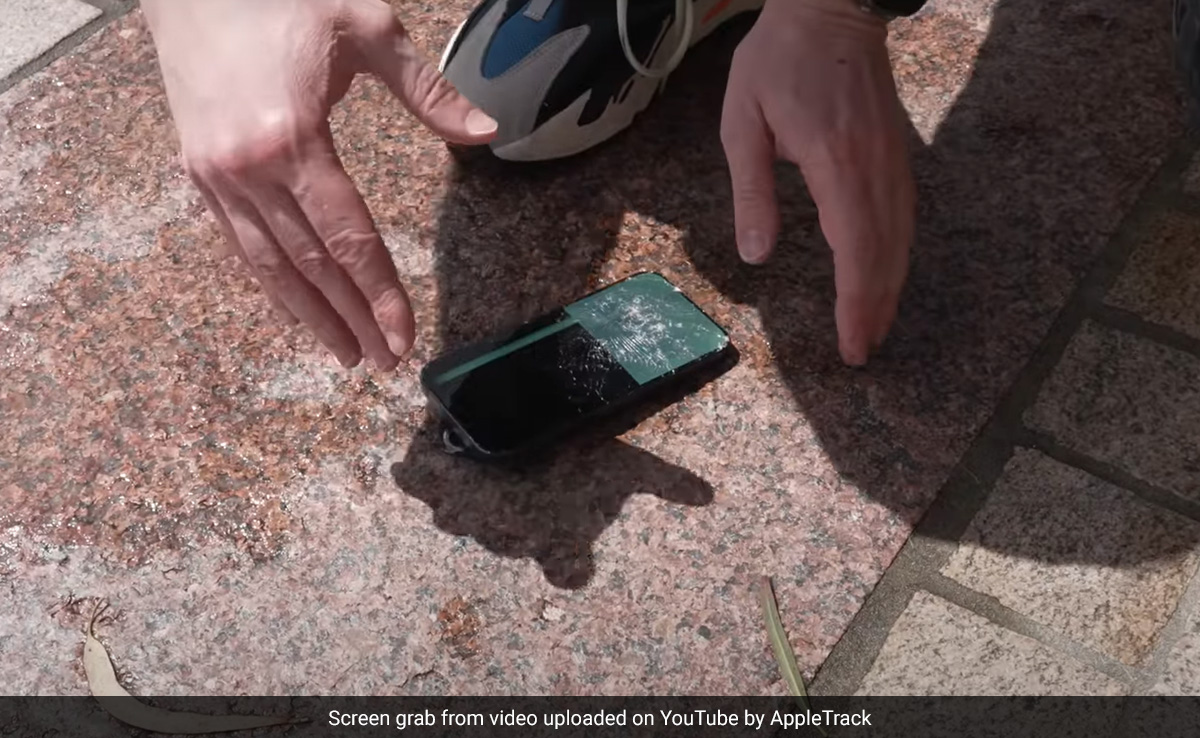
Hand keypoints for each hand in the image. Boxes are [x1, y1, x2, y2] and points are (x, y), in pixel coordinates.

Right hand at [142, 0, 497, 368]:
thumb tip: (488, 133)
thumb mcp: (366, 29)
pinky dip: (270, 282)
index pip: (350, 238)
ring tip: (344, 355)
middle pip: (312, 265)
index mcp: (295, 138)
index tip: (405, 335)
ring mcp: (218, 176)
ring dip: (309, 317)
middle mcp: (250, 169)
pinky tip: (294, 308)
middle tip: (383, 362)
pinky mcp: (198, 173)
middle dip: (352, 320)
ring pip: (269, 265)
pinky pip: (240, 244)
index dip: (381, 293)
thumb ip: (428, 91)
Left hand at [721, 0, 914, 365]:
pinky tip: (886, 276)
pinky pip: (903, 216)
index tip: (852, 343)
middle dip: (874, 309)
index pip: (855, 249)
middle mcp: (874, 170)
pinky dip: (896, 255)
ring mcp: (892, 162)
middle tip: (862, 352)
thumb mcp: (744, 122)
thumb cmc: (779, 60)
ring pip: (901, 239)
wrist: (834, 6)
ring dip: (889, 288)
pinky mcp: (896, 154)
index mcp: (835, 164)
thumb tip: (757, 255)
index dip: (855, 303)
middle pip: (884, 255)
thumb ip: (753, 191)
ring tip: (874, 327)